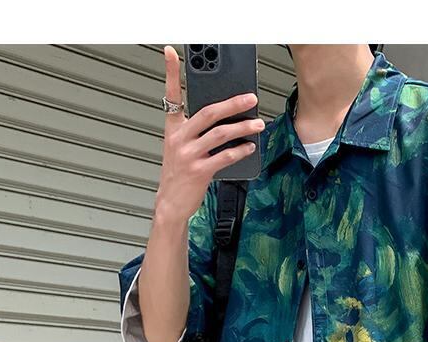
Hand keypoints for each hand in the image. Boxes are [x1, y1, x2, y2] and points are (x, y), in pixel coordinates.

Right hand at [155, 45, 264, 221]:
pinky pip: (225, 156)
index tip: (171, 52)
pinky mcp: (200, 171)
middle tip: (251, 98)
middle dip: (232, 103)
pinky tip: (250, 147)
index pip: (170, 95)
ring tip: (258, 124)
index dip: (169, 72)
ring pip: (220, 134)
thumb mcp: (181, 149)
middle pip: (208, 112)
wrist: (171, 203)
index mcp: (174, 129)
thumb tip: (225, 120)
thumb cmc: (179, 175)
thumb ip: (196, 133)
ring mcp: (189, 155)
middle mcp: (180, 139)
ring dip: (243, 127)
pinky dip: (240, 150)